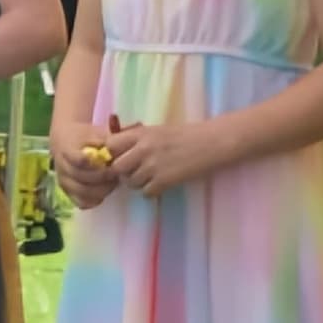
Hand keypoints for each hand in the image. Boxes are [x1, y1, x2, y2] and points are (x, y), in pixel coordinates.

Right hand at [52, 111, 122, 210]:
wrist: (66, 140)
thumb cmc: (85, 136)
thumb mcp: (96, 132)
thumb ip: (108, 139)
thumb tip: (126, 142)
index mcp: (67, 148)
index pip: (78, 160)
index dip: (94, 164)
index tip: (107, 162)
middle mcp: (62, 167)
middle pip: (82, 178)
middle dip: (103, 178)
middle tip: (116, 174)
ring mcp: (64, 181)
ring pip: (82, 192)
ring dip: (101, 190)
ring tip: (113, 183)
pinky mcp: (67, 192)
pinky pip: (81, 202)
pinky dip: (94, 200)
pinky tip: (103, 193)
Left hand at [101, 115, 221, 197]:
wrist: (211, 142)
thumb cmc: (185, 134)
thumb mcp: (157, 130)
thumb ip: (137, 138)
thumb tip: (115, 147)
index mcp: (140, 133)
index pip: (110, 145)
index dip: (111, 154)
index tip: (118, 157)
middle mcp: (143, 149)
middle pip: (117, 167)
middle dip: (122, 172)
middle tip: (132, 171)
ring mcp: (153, 166)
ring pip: (130, 183)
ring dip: (137, 183)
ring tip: (150, 177)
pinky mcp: (164, 181)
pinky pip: (145, 193)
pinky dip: (151, 191)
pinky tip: (160, 184)